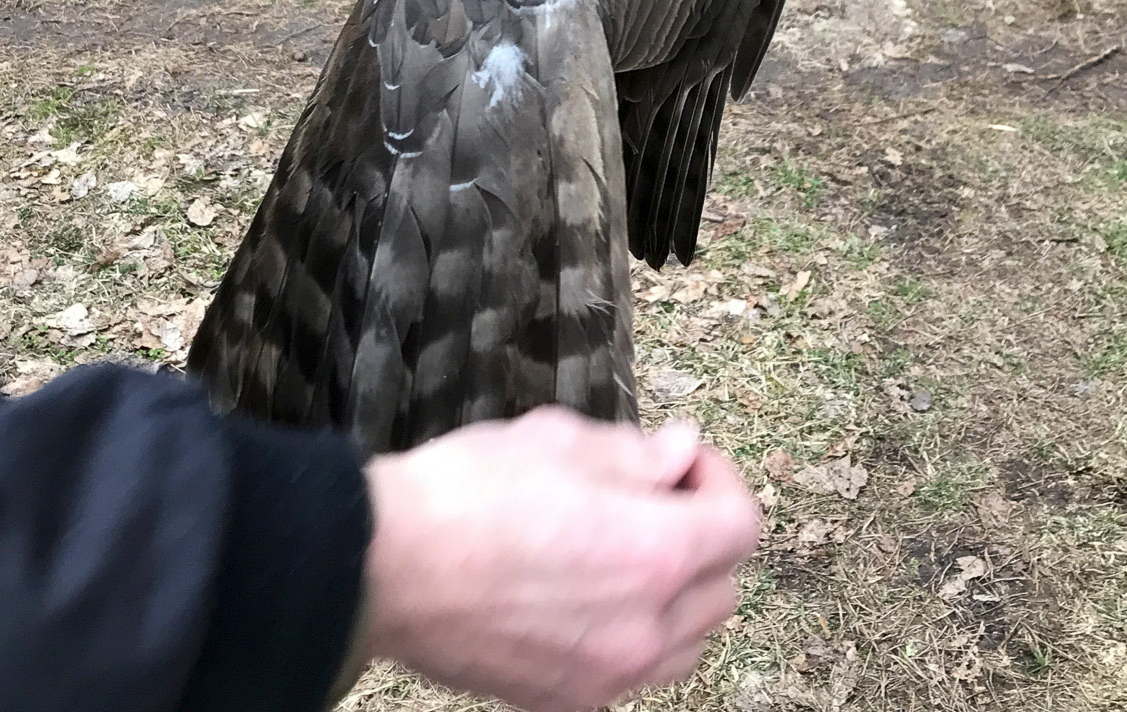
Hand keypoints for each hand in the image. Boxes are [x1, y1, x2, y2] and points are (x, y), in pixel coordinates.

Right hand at [363, 406, 759, 711]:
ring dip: (678, 594)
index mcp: (655, 554)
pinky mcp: (567, 700)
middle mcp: (644, 628)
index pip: (740, 524)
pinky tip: (589, 593)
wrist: (386, 565)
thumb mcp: (560, 440)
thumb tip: (680, 454)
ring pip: (688, 642)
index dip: (718, 478)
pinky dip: (636, 634)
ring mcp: (607, 675)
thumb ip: (637, 454)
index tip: (682, 460)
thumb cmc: (468, 492)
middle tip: (654, 496)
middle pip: (723, 588)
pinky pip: (636, 673)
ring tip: (623, 548)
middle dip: (703, 535)